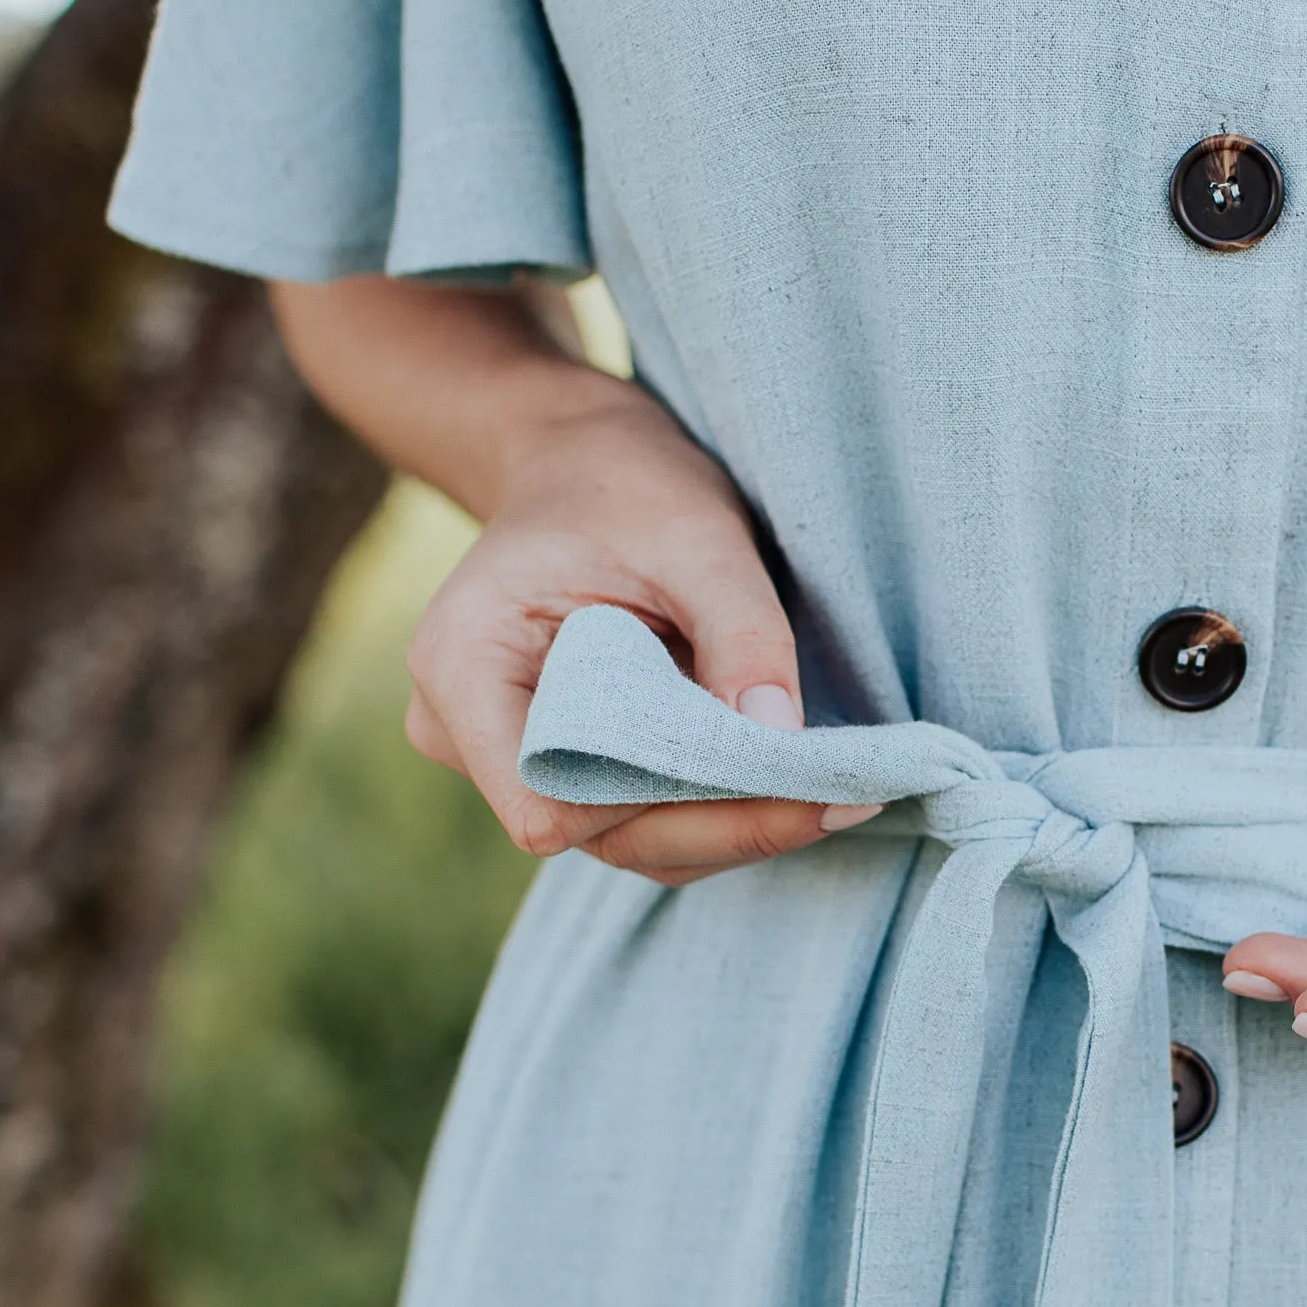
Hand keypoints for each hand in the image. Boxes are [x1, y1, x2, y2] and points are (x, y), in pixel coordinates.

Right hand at [401, 380, 875, 882]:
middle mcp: (465, 731)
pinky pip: (643, 820)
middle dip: (721, 823)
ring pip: (629, 841)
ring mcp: (510, 759)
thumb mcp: (697, 534)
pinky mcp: (564, 768)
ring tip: (836, 793)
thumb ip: (741, 632)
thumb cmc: (625, 483)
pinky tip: (793, 783)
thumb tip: (781, 740)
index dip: (660, 802)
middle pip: (598, 833)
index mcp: (462, 665)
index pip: (547, 799)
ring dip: (731, 826)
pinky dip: (718, 811)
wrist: (587, 466)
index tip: (772, 771)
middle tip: (845, 800)